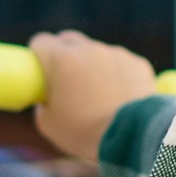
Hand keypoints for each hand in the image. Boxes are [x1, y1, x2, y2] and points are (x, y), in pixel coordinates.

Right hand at [29, 29, 157, 163]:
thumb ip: (42, 105)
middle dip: (63, 54)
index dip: (38, 55)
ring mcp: (116, 53)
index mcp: (62, 60)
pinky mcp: (137, 63)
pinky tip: (119, 96)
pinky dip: (117, 74)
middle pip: (68, 39)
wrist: (131, 137)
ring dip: (92, 65)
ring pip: (97, 52)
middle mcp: (89, 49)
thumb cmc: (84, 133)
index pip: (41, 42)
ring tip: (98, 94)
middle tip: (66, 79)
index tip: (41, 68)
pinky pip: (121, 63)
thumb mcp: (48, 125)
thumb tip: (46, 100)